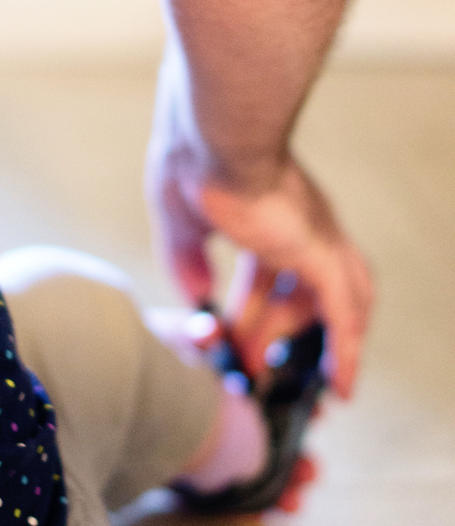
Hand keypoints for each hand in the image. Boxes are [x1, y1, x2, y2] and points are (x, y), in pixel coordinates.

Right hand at [149, 142, 372, 398]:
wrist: (212, 133)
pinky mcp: (320, 252)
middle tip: (259, 371)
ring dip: (318, 349)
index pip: (271, 273)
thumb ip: (185, 255)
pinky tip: (342, 387)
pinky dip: (347, 352)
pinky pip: (345, 315)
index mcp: (267, 212)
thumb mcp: (178, 219)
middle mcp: (302, 225)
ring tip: (310, 392)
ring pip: (338, 305)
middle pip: (306, 292)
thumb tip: (195, 292)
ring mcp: (316, 237)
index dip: (254, 312)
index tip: (236, 343)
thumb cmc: (192, 156)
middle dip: (281, 334)